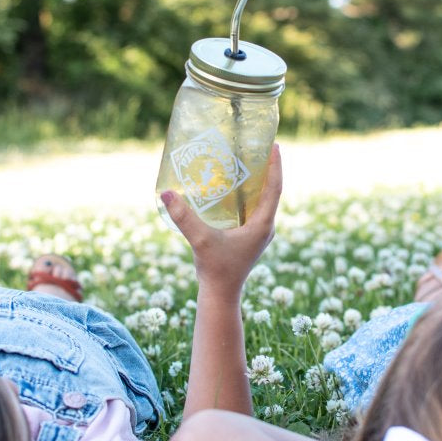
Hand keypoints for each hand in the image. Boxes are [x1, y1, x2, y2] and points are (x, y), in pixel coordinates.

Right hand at [162, 144, 282, 293]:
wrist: (220, 294)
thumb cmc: (215, 269)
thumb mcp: (200, 240)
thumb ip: (184, 217)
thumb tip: (166, 193)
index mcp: (262, 224)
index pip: (274, 188)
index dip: (275, 166)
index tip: (275, 146)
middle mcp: (265, 226)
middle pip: (271, 191)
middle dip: (266, 169)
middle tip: (257, 147)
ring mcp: (258, 232)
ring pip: (262, 200)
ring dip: (257, 181)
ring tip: (246, 161)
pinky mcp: (250, 237)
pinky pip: (253, 209)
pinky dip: (246, 195)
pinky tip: (232, 187)